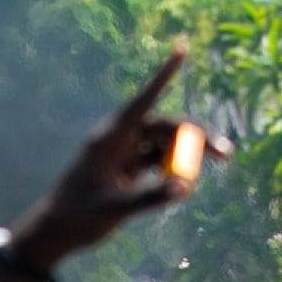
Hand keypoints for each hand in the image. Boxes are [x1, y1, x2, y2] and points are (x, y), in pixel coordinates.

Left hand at [7, 50, 226, 266]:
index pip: (143, 101)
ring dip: (189, 154)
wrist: (54, 233)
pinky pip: (157, 162)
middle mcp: (118, 140)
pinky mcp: (127, 171)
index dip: (164, 75)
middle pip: (165, 127)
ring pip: (164, 145)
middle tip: (226, 153)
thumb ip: (148, 198)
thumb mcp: (112, 209)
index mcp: (110, 138)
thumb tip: (185, 188)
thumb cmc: (75, 217)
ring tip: (216, 165)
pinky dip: (173, 170)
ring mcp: (124, 155)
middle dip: (196, 136)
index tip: (182, 49)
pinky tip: (187, 185)